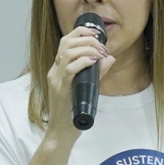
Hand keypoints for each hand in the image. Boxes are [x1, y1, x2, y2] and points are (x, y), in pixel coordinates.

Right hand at [45, 23, 112, 138]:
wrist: (61, 132)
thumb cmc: (73, 112)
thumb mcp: (88, 87)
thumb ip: (98, 72)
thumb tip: (110, 58)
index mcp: (58, 68)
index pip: (65, 41)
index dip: (80, 32)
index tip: (97, 32)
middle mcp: (54, 71)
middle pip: (65, 42)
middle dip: (86, 38)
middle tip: (101, 46)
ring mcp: (56, 80)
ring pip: (67, 53)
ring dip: (86, 48)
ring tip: (99, 53)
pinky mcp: (60, 89)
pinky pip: (69, 69)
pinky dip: (83, 62)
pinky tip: (93, 61)